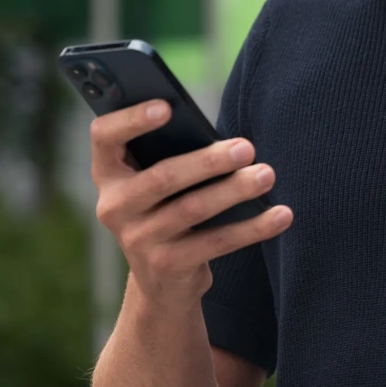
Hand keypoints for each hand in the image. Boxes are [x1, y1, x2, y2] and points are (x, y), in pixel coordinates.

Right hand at [91, 100, 293, 312]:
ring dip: (235, 190)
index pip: (104, 137)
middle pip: (162, 177)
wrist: (161, 280)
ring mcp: (137, 240)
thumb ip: (170, 153)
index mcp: (108, 173)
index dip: (131, 120)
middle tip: (247, 148)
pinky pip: (216, 243)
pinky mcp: (166, 266)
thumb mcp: (155, 180)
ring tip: (267, 175)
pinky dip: (253, 227)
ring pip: (192, 209)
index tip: (167, 106)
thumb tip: (223, 137)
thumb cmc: (166, 206)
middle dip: (208, 161)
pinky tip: (281, 215)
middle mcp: (114, 206)